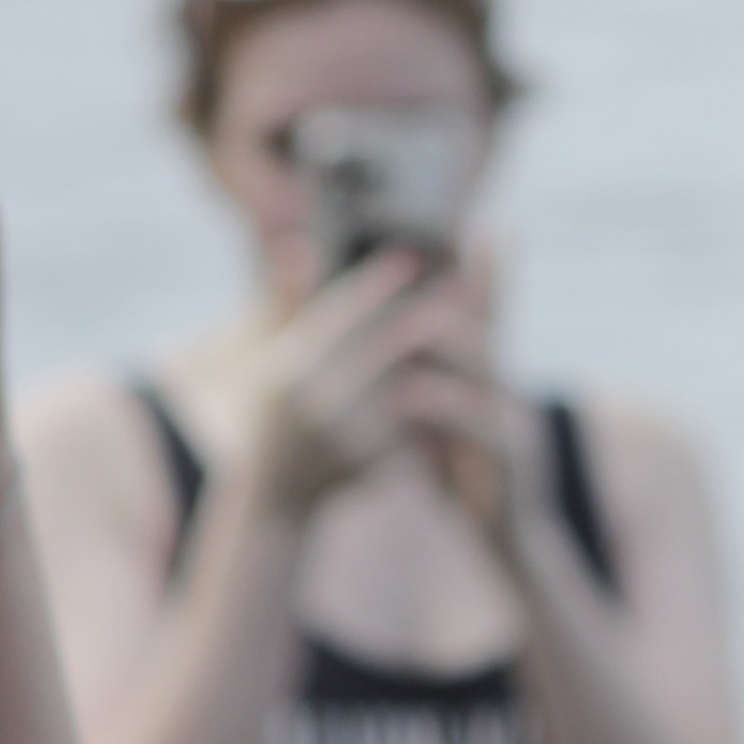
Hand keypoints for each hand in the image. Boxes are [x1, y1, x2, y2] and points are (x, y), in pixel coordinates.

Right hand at [239, 247, 475, 518]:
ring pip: (406, 384)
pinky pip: (413, 423)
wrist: (275, 497)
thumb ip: (291, 307)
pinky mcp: (368, 463)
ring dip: (438, 360)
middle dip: (424, 316)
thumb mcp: (274, 363)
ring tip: (468, 336)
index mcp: (287, 369)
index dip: (378, 285)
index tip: (411, 257)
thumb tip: (298, 247)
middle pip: (384, 346)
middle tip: (460, 289)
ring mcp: (342, 435)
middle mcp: (311, 400)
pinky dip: (434, 402)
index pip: (339, 315)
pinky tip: (457, 382)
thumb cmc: (276, 419)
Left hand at [393, 243, 549, 560]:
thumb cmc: (470, 481)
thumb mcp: (447, 429)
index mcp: (494, 381)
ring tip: (411, 323)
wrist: (510, 540)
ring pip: (482, 366)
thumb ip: (427, 390)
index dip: (498, 274)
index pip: (497, 316)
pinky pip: (473, 421)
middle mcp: (510, 391)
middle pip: (489, 328)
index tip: (500, 228)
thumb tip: (392, 357)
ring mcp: (513, 421)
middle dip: (463, 296)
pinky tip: (408, 395)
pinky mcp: (507, 457)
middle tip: (424, 267)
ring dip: (443, 343)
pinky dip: (438, 404)